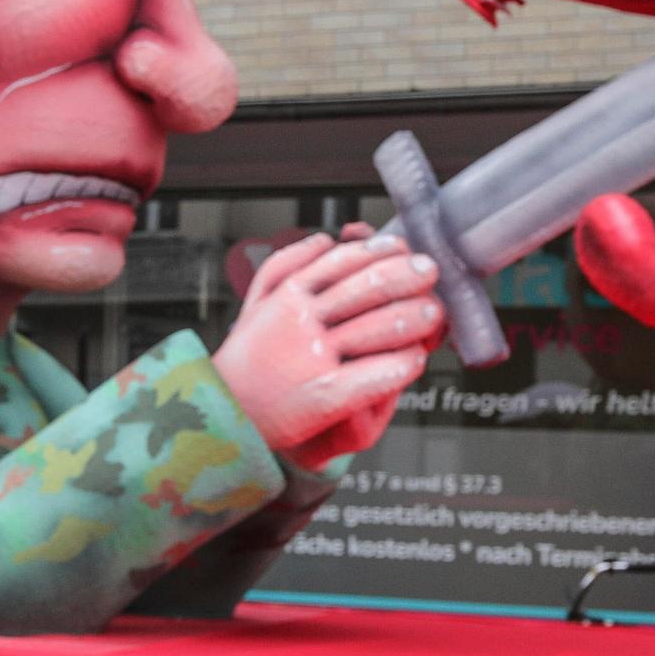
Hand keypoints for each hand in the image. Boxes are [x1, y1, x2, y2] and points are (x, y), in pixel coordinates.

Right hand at [213, 231, 440, 455]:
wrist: (220, 416)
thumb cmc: (246, 364)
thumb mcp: (255, 306)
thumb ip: (285, 267)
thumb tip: (327, 239)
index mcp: (285, 296)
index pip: (343, 261)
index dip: (380, 252)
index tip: (402, 249)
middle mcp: (298, 322)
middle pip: (368, 288)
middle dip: (408, 276)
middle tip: (430, 272)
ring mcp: (311, 358)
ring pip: (378, 328)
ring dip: (414, 318)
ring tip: (434, 314)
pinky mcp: (323, 396)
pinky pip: (375, 375)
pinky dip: (401, 365)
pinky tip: (413, 361)